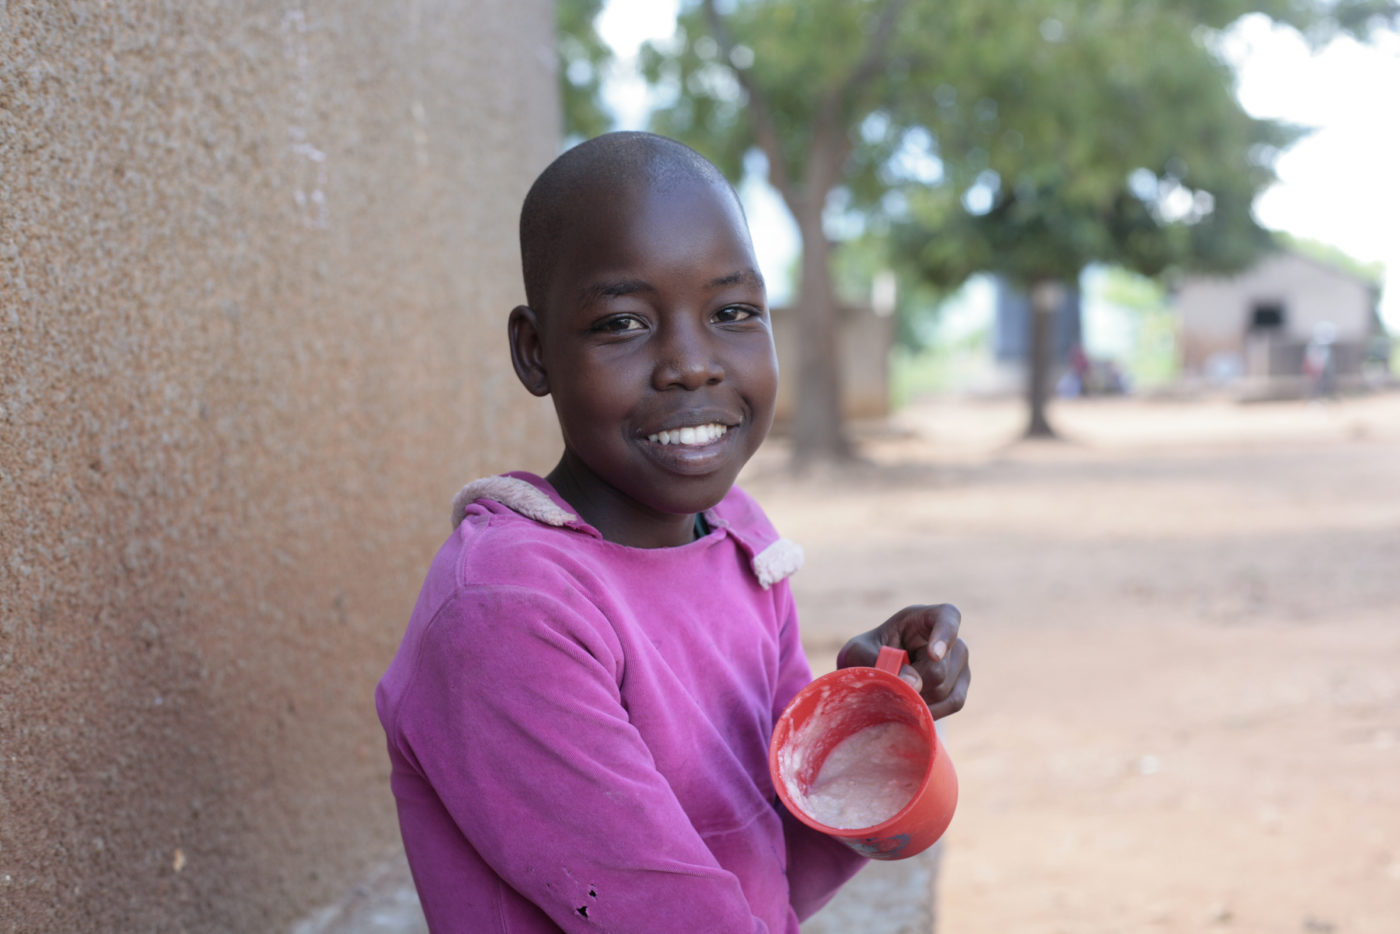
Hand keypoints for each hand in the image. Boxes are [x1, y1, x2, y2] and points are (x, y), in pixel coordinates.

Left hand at [835, 604, 968, 719]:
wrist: (871, 675)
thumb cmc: (865, 654)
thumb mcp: (859, 652)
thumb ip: (879, 660)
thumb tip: (915, 684)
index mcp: (923, 618)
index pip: (947, 616)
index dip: (944, 634)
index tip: (934, 655)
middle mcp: (949, 638)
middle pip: (938, 668)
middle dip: (911, 684)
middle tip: (888, 685)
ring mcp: (959, 663)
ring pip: (944, 689)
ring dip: (916, 698)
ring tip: (895, 692)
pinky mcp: (960, 686)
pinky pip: (953, 703)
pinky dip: (930, 711)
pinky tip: (911, 709)